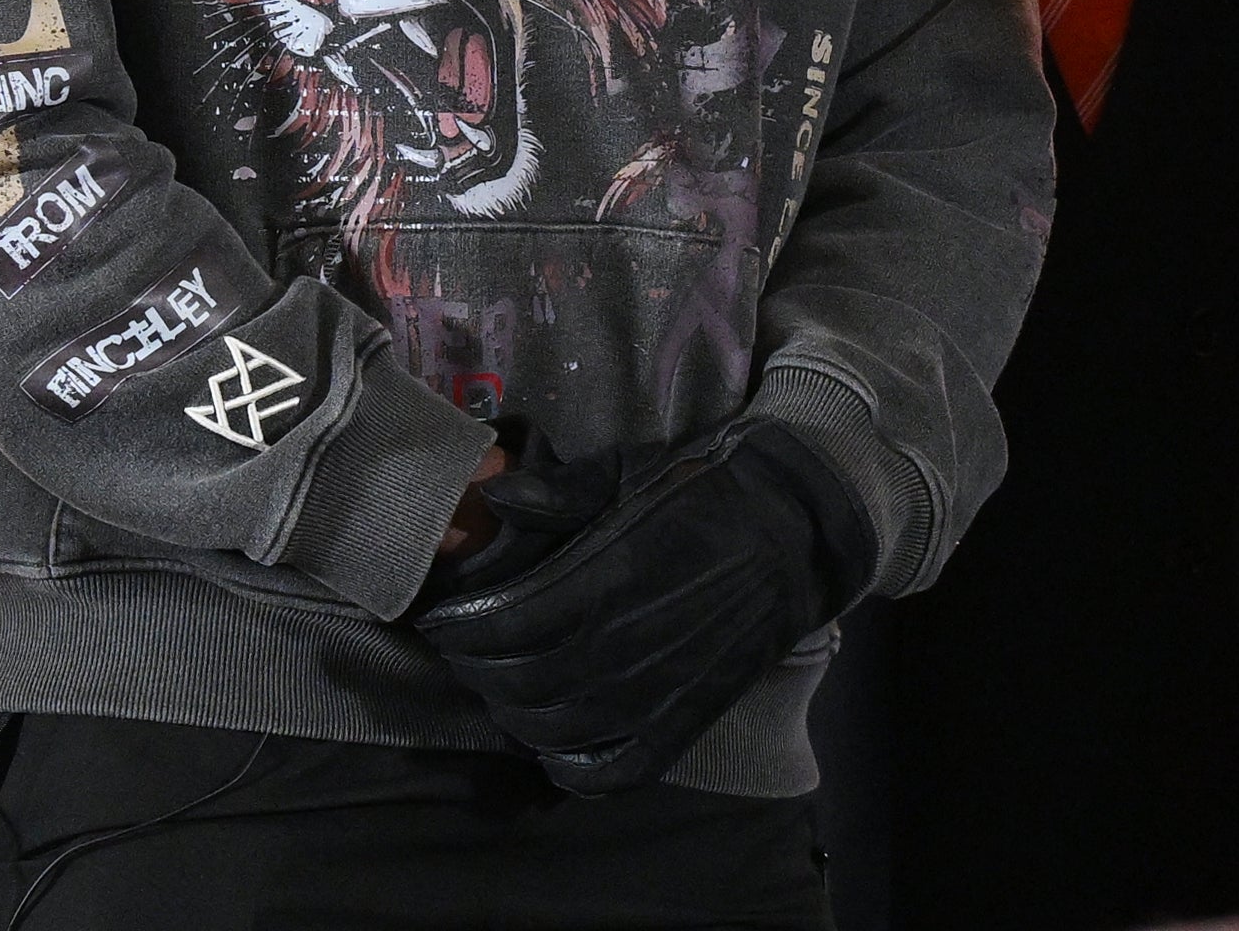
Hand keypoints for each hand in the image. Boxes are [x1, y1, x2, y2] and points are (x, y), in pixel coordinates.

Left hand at [419, 426, 874, 794]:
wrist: (797, 526)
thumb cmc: (707, 488)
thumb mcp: (632, 469)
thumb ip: (561, 491)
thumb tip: (494, 498)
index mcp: (611, 575)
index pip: (506, 623)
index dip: (461, 628)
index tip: (442, 617)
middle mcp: (629, 641)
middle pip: (521, 682)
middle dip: (476, 670)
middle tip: (465, 651)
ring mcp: (660, 687)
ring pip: (558, 727)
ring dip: (513, 716)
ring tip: (501, 689)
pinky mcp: (689, 716)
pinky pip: (619, 768)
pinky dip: (575, 770)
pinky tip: (554, 750)